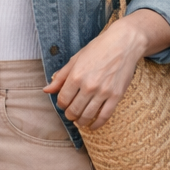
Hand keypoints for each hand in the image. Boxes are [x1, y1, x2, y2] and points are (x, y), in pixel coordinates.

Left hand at [43, 9, 169, 129]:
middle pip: (74, 110)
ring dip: (81, 121)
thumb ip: (60, 77)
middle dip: (70, 115)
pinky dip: (97, 124)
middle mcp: (89, 85)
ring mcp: (103, 92)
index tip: (63, 104)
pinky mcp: (116, 96)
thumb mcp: (75, 60)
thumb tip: (46, 90)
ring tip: (79, 121)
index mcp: (76, 76)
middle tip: (70, 115)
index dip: (61, 104)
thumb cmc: (97, 49)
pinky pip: (105, 116)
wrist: (123, 44)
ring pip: (88, 115)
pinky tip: (93, 125)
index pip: (63, 99)